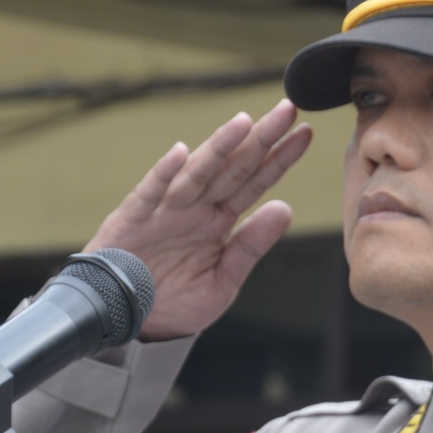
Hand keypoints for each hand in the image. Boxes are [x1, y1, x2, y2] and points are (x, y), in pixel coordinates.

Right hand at [84, 100, 313, 339]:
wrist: (126, 323)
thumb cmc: (172, 303)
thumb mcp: (222, 282)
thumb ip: (250, 247)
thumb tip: (285, 208)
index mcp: (217, 221)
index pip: (255, 182)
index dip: (279, 158)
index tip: (306, 133)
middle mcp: (194, 208)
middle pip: (232, 167)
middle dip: (259, 138)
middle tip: (287, 109)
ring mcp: (165, 210)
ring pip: (197, 173)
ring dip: (218, 147)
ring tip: (243, 123)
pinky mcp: (134, 219)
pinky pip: (150, 193)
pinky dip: (164, 173)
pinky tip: (181, 153)